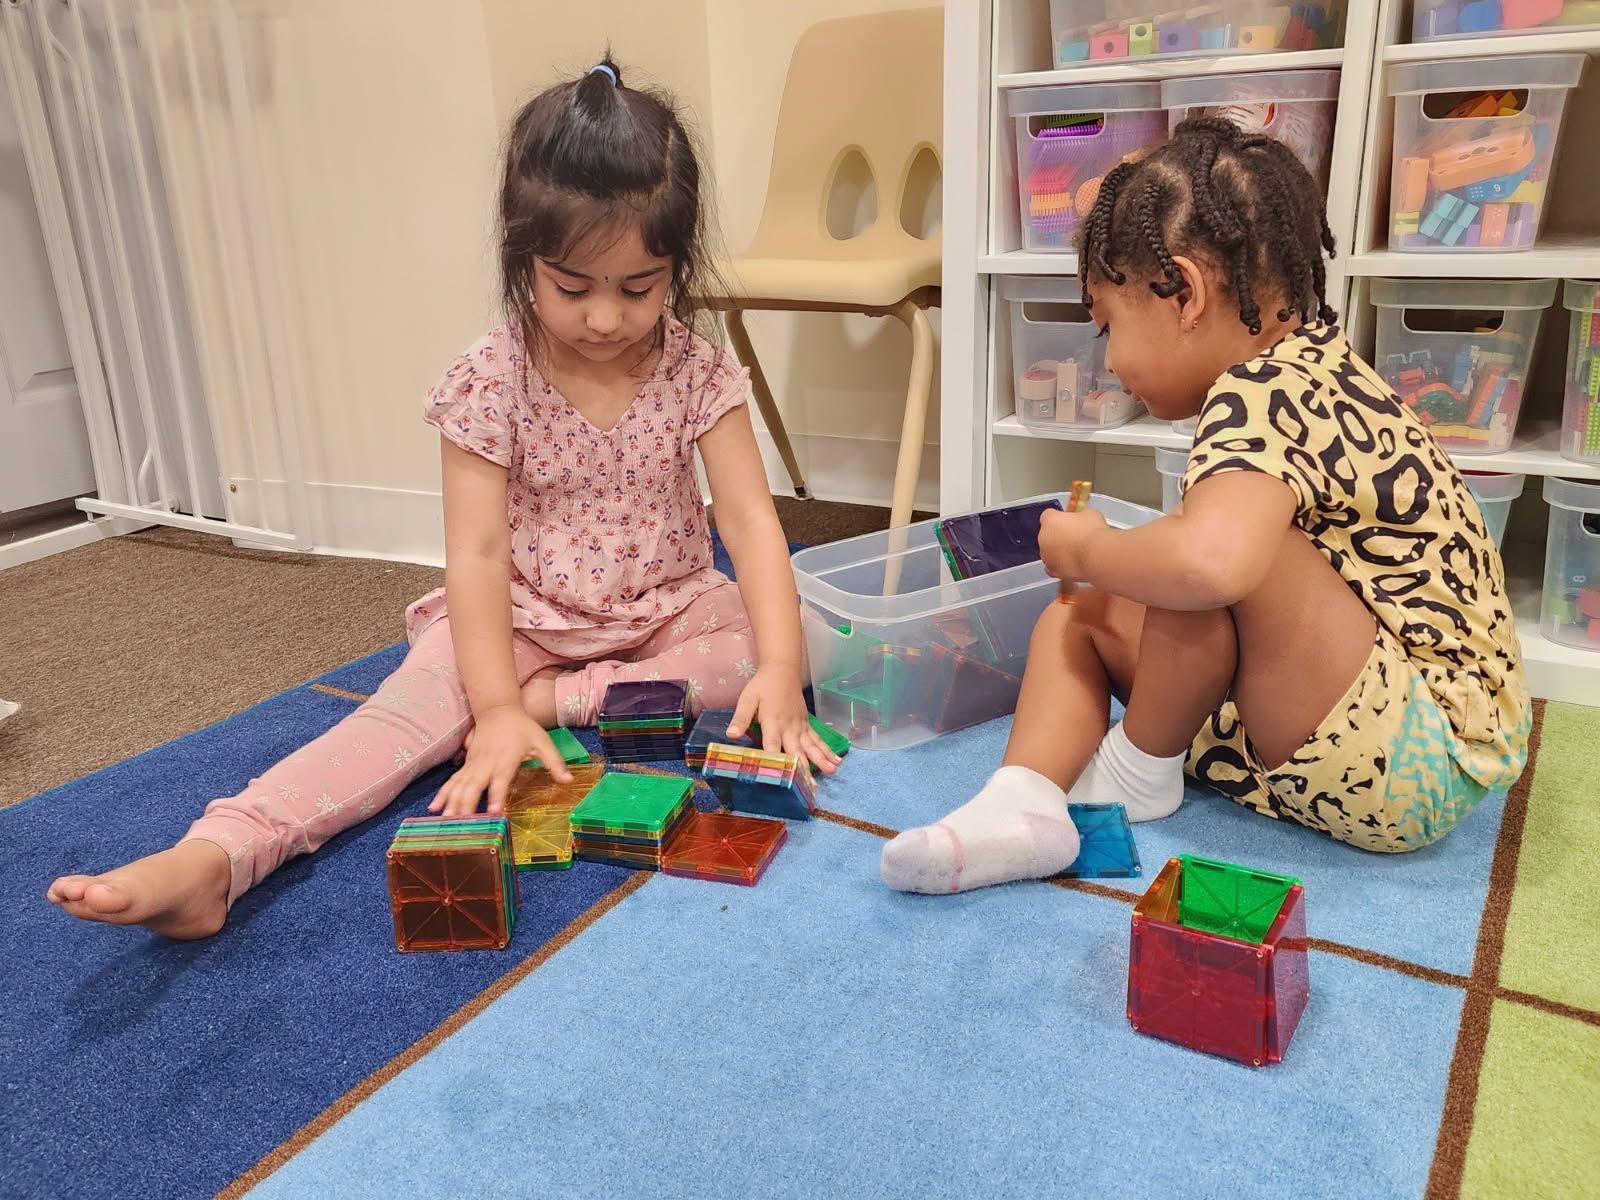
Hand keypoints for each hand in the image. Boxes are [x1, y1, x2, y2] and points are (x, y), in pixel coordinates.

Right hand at [431, 704, 571, 816]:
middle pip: (474, 785)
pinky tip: (434, 809)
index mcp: (506, 759)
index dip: (498, 796)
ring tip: (446, 822)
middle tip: (463, 825)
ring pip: (459, 785)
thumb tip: (569, 780)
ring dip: (452, 803)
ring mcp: (473, 764)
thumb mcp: (543, 741)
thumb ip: (554, 762)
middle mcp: (486, 763)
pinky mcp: (466, 765)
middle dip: (467, 805)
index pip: (501, 780)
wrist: (498, 710)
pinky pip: (452, 781)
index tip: (495, 812)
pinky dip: (443, 795)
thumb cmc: (522, 728)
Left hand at [727, 664, 839, 775]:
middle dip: (803, 770)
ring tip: (832, 771)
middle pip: (797, 751)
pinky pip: (818, 740)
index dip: (776, 761)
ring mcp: (800, 727)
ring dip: (822, 759)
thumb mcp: (748, 699)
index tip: (780, 778)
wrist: (782, 671)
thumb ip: (741, 718)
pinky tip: (837, 761)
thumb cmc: (762, 686)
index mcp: (773, 722)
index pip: (773, 745)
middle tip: (811, 787)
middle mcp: (789, 727)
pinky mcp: (807, 725)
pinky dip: (827, 750)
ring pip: (812, 746)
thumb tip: (731, 735)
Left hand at [1038, 506, 1108, 586]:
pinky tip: (1070, 563)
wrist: (1096, 555)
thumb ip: (1079, 517)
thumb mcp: (1089, 514)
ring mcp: (1046, 555)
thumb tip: (1083, 520)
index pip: (1048, 515)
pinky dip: (1060, 565)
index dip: (1059, 518)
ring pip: (1049, 551)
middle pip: (1048, 534)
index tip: (1066, 520)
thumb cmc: (1093, 535)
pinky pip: (1052, 567)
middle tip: (1075, 537)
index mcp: (1050, 520)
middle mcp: (1043, 537)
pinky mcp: (1052, 570)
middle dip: (1059, 535)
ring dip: (1059, 551)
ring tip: (1077, 552)